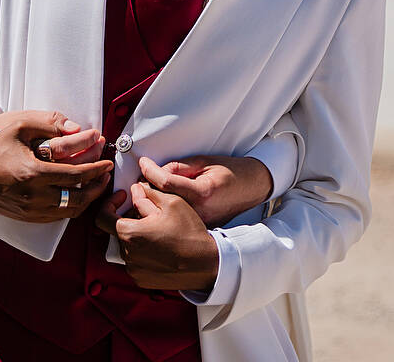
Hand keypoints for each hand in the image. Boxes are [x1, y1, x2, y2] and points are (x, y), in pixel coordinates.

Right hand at [0, 110, 112, 222]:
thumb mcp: (20, 126)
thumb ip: (50, 124)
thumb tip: (77, 127)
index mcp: (33, 173)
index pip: (76, 176)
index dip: (96, 170)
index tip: (107, 163)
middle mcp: (33, 195)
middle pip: (77, 199)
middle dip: (97, 187)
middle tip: (105, 175)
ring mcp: (28, 209)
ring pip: (68, 212)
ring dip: (86, 200)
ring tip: (94, 186)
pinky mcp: (24, 216)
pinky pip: (55, 217)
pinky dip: (70, 208)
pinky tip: (75, 196)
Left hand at [96, 183, 218, 291]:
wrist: (205, 264)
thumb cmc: (189, 233)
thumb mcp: (172, 203)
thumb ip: (148, 194)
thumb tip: (135, 191)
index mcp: (131, 233)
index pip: (102, 217)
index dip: (110, 203)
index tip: (123, 198)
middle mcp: (127, 254)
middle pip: (118, 230)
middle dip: (130, 218)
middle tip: (151, 213)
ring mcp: (133, 269)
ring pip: (127, 245)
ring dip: (137, 235)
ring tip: (160, 231)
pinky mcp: (140, 280)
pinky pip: (134, 260)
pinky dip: (143, 251)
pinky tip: (161, 247)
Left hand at [136, 154, 272, 226]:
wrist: (252, 189)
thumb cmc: (231, 173)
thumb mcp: (205, 162)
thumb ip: (178, 168)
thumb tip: (155, 172)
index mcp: (202, 193)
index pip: (166, 182)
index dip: (150, 170)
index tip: (143, 162)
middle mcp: (199, 212)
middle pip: (161, 203)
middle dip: (147, 191)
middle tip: (142, 182)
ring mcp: (198, 224)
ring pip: (165, 217)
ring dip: (152, 205)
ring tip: (150, 194)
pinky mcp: (197, 231)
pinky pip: (174, 223)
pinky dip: (163, 216)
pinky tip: (162, 209)